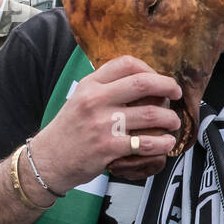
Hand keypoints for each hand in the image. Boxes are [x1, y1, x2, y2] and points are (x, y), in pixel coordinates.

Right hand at [30, 56, 181, 188]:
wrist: (47, 160)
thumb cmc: (69, 130)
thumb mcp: (80, 99)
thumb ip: (106, 88)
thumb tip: (142, 82)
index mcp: (90, 85)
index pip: (126, 63)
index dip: (150, 69)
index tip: (158, 79)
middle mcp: (96, 100)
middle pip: (144, 83)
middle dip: (168, 87)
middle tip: (176, 94)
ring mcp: (103, 124)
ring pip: (151, 114)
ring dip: (170, 118)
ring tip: (173, 122)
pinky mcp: (109, 147)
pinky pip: (146, 143)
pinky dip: (162, 143)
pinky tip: (165, 143)